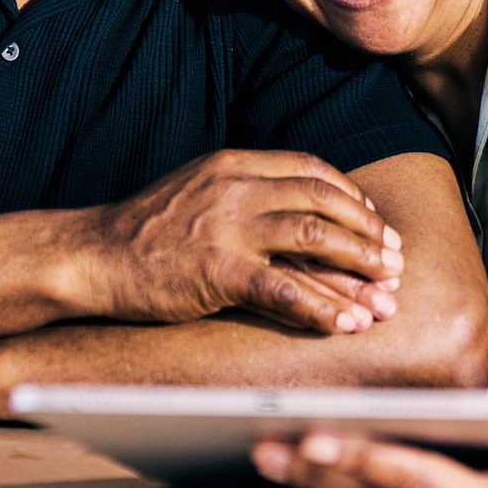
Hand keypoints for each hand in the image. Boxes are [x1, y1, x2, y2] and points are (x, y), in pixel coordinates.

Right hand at [79, 150, 405, 334]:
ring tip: (386, 293)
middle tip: (395, 260)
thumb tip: (297, 216)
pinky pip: (285, 288)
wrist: (92, 255)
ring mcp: (228, 227)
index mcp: (233, 164)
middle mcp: (236, 187)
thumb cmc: (144, 231)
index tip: (373, 221)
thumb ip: (243, 194)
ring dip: (359, 267)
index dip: (350, 196)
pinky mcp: (217, 270)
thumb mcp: (197, 191)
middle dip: (368, 233)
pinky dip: (322, 307)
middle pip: (324, 202)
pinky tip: (345, 324)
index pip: (310, 170)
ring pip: (315, 238)